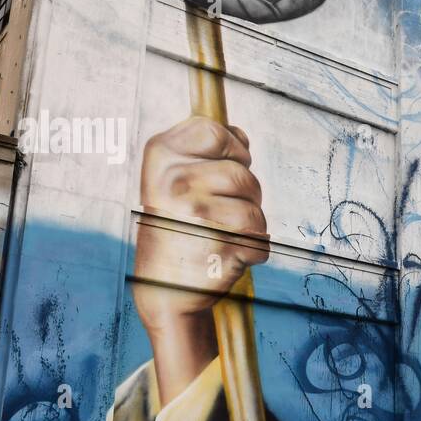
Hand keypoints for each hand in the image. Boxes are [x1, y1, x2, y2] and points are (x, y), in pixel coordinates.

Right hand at [132, 117, 267, 402]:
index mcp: (160, 157)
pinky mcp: (220, 248)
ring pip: (256, 207)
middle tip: (217, 215)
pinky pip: (261, 241)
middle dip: (244, 195)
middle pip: (243, 173)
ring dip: (249, 224)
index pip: (214, 131)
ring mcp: (196, 215)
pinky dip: (253, 252)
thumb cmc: (176, 228)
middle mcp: (174, 182)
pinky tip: (227, 257)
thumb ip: (206, 152)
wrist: (164, 288)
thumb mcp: (174, 180)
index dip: (232, 150)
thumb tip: (240, 134)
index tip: (221, 169)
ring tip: (220, 236)